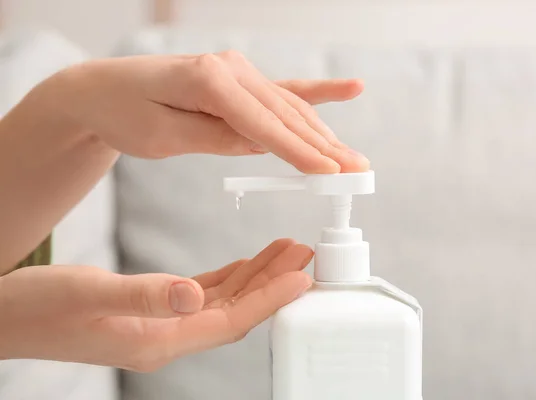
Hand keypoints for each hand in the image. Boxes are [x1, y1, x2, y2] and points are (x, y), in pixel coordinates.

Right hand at [0, 239, 311, 371]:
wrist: (8, 318)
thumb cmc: (39, 309)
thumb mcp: (88, 295)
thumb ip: (143, 295)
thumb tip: (193, 296)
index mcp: (158, 341)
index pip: (231, 321)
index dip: (270, 299)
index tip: (303, 277)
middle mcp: (167, 338)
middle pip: (237, 312)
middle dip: (274, 284)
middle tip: (306, 255)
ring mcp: (161, 327)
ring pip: (224, 303)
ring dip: (256, 277)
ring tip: (286, 251)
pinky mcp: (153, 313)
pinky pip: (203, 297)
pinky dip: (229, 279)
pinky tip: (245, 265)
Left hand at [43, 51, 369, 173]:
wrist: (106, 89)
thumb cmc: (126, 112)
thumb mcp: (163, 136)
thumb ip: (215, 138)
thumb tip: (261, 146)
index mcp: (208, 79)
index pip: (262, 124)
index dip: (297, 152)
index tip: (329, 174)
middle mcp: (229, 68)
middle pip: (285, 114)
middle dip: (323, 147)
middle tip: (358, 170)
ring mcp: (238, 70)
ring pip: (289, 107)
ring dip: (322, 134)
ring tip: (353, 158)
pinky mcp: (239, 79)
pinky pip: (283, 91)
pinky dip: (317, 94)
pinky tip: (350, 89)